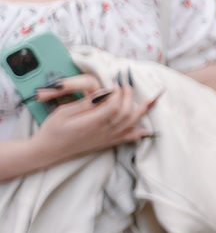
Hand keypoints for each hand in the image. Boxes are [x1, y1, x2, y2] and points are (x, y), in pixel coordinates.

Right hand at [28, 79, 155, 165]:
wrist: (47, 151)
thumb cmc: (52, 130)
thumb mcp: (63, 113)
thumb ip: (86, 103)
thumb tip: (104, 92)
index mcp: (91, 123)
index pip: (114, 106)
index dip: (118, 92)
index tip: (115, 82)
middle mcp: (103, 132)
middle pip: (126, 113)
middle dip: (129, 96)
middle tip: (126, 83)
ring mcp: (107, 138)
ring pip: (131, 124)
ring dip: (142, 110)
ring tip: (151, 98)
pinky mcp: (107, 143)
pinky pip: (128, 138)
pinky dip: (139, 132)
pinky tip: (147, 128)